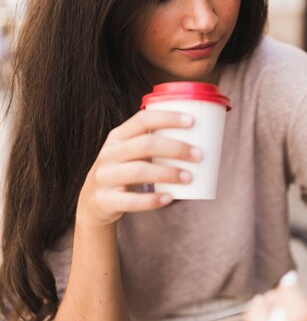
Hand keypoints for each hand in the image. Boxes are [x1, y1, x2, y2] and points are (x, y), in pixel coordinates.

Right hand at [77, 109, 201, 226]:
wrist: (93, 202)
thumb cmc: (124, 171)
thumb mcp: (130, 153)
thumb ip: (154, 144)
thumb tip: (200, 142)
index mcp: (117, 136)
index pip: (142, 119)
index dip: (167, 118)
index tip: (192, 122)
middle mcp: (109, 153)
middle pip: (144, 145)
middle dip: (175, 148)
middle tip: (199, 155)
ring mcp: (104, 177)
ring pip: (138, 171)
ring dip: (167, 173)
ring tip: (189, 177)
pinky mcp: (105, 200)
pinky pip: (131, 200)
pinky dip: (152, 200)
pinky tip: (169, 198)